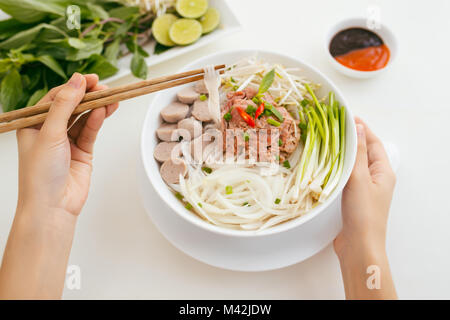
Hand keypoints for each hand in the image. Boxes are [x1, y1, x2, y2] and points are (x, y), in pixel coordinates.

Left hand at [0, 73, 117, 298]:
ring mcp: (67, 142)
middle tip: (103, 86)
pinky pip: (91, 131)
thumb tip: (76, 81)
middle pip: (71, 106)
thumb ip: (64, 106)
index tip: (88, 79)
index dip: (72, 87)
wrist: (53, 206)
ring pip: (84, 118)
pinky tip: (105, 111)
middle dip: (87, 95)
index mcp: (33, 125)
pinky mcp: (83, 152)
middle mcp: (50, 132)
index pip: (54, 99)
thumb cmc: (40, 174)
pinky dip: (98, 121)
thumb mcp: (49, 133)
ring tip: (111, 97)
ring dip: (96, 107)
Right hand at [334, 117, 396, 298]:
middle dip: (351, 139)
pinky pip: (346, 177)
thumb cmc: (363, 214)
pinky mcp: (353, 199)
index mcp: (383, 172)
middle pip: (364, 152)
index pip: (373, 142)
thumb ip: (358, 154)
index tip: (346, 116)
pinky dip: (337, 169)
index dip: (361, 128)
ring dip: (343, 154)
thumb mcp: (359, 179)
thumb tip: (358, 128)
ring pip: (354, 165)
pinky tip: (325, 166)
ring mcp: (364, 189)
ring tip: (327, 143)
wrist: (359, 246)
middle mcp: (375, 179)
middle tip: (333, 128)